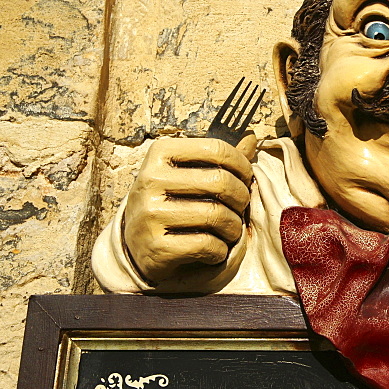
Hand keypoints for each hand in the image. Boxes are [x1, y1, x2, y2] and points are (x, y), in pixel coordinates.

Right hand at [123, 133, 256, 284]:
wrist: (137, 247)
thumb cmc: (171, 204)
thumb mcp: (188, 174)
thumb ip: (218, 158)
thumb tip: (251, 138)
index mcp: (160, 153)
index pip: (217, 149)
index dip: (242, 165)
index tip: (246, 179)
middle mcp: (150, 180)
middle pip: (221, 182)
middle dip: (241, 199)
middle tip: (241, 209)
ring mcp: (150, 214)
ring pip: (217, 215)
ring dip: (233, 228)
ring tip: (229, 231)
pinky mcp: (156, 247)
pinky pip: (207, 245)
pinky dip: (220, 251)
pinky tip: (215, 250)